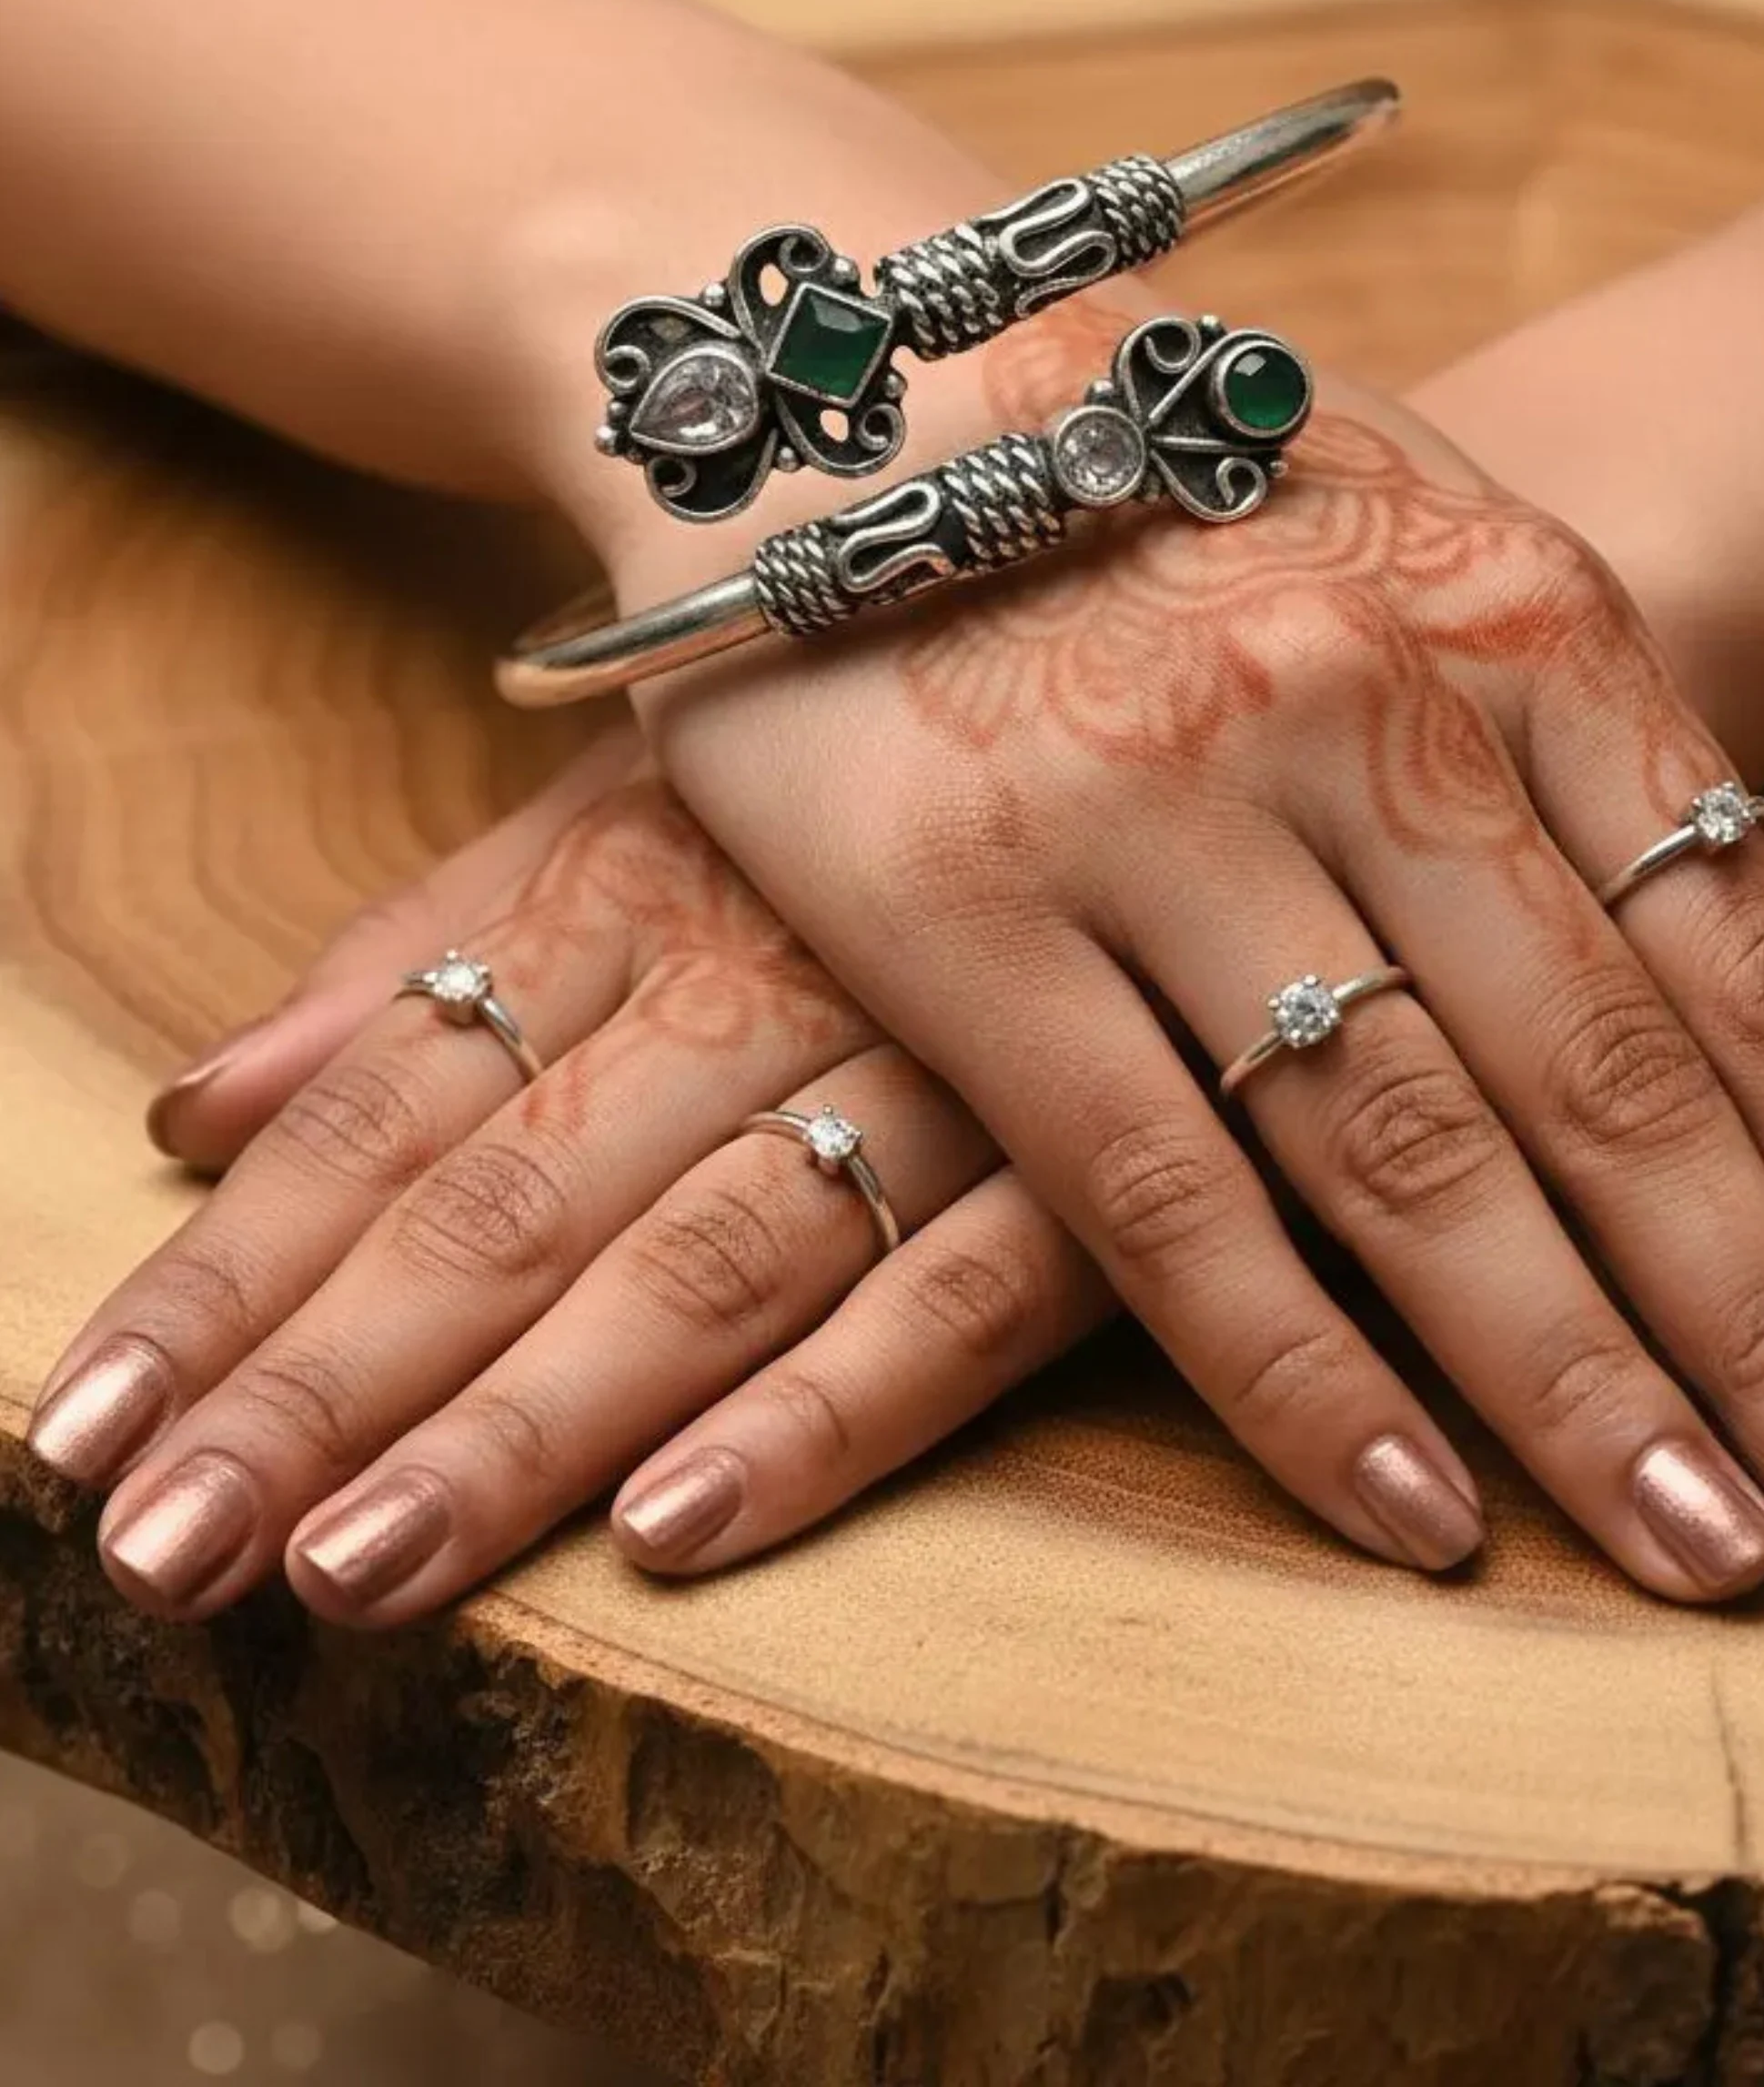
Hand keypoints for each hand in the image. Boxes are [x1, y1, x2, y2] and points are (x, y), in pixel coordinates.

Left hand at [29, 743, 1111, 1623]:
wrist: (1179, 664)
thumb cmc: (876, 754)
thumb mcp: (635, 801)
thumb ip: (423, 952)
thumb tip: (193, 1109)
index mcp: (628, 879)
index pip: (384, 1099)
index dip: (230, 1272)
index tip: (78, 1432)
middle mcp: (755, 969)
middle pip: (508, 1196)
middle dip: (323, 1384)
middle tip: (160, 1555)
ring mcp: (933, 1055)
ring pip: (706, 1255)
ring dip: (528, 1424)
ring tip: (353, 1573)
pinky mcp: (1102, 1145)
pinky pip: (965, 1288)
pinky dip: (832, 1405)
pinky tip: (681, 1528)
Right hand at [617, 304, 1763, 1597]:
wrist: (833, 370)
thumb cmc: (1166, 484)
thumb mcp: (1414, 535)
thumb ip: (1577, 747)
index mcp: (1516, 607)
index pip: (1750, 949)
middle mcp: (1363, 705)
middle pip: (1615, 1079)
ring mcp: (1157, 802)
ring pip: (1411, 1150)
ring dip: (1579, 1379)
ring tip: (1710, 1555)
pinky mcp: (957, 904)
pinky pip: (1159, 1185)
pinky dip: (1299, 1365)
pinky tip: (1421, 1514)